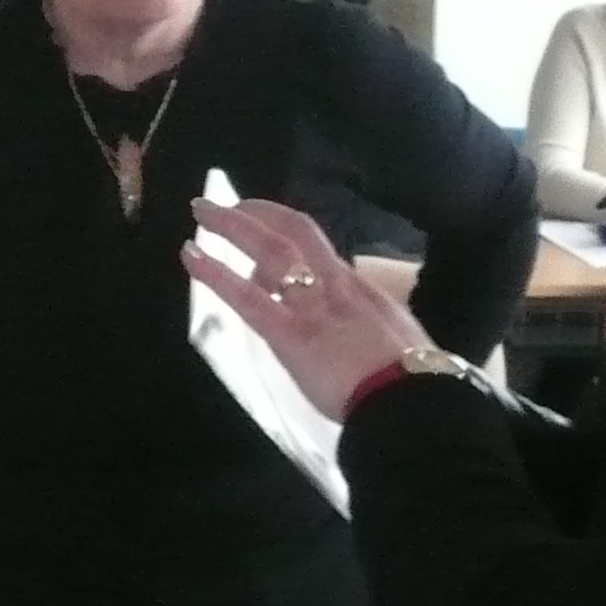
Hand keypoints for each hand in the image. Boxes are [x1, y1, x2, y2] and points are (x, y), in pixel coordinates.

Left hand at [182, 198, 431, 419]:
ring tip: (201, 213)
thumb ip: (371, 327)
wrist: (413, 403)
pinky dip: (215, 273)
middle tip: (227, 202)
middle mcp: (335, 285)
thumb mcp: (398, 339)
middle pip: (294, 231)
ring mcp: (311, 306)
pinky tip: (191, 257)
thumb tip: (358, 331)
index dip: (288, 232)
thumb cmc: (414, 383)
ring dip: (231, 226)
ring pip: (269, 250)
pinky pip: (246, 297)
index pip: (320, 247)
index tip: (265, 226)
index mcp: (360, 289)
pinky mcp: (289, 334)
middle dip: (259, 211)